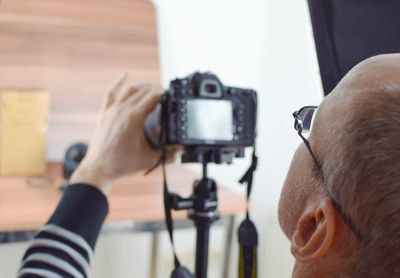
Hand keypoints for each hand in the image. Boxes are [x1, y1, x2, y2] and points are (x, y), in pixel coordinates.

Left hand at [70, 75, 162, 193]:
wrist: (98, 168)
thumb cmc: (122, 164)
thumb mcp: (150, 159)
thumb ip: (168, 154)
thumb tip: (181, 151)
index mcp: (133, 118)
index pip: (152, 97)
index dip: (164, 94)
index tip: (172, 96)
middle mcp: (121, 110)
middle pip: (142, 91)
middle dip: (156, 90)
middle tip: (166, 95)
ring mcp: (112, 110)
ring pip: (129, 89)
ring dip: (143, 86)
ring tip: (153, 89)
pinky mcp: (105, 114)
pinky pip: (112, 93)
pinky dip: (119, 83)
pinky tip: (125, 75)